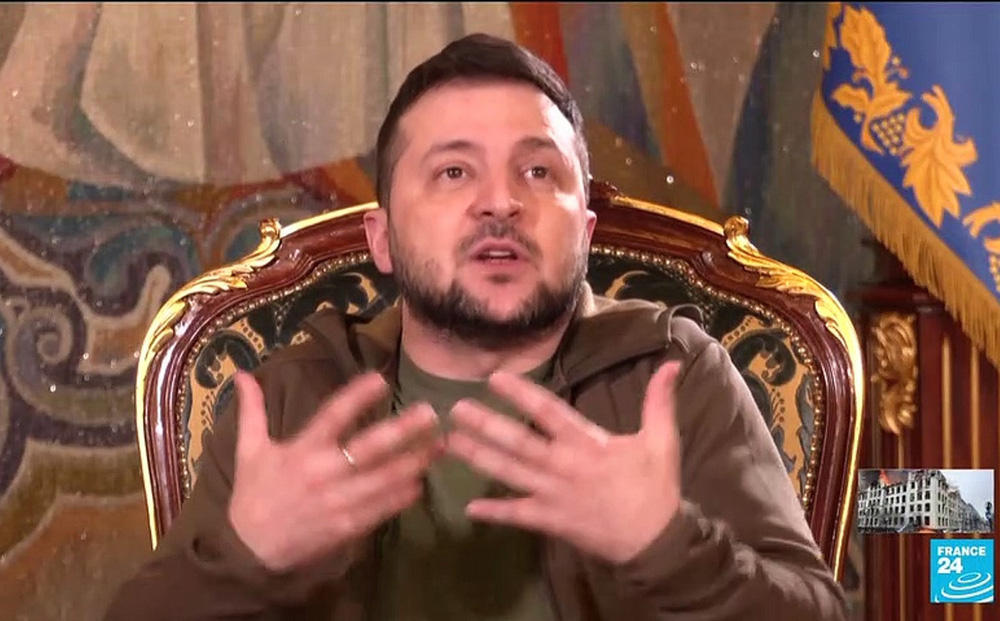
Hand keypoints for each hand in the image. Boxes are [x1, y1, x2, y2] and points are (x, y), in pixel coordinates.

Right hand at [227, 371, 440, 571]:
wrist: (249, 552)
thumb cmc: (254, 495)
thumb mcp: (249, 451)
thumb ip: (252, 412)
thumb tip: (242, 373)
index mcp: (301, 450)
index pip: (332, 416)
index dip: (357, 397)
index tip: (380, 379)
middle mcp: (323, 473)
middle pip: (369, 448)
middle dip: (402, 430)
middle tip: (430, 413)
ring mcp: (338, 502)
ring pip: (383, 479)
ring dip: (413, 462)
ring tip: (439, 445)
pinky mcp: (347, 527)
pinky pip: (381, 509)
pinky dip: (402, 496)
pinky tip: (421, 483)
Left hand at [446, 361, 681, 564]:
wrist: (657, 542)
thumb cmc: (655, 488)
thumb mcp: (662, 441)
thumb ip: (659, 401)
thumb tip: (672, 363)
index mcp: (588, 444)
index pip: (548, 411)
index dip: (521, 394)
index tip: (495, 378)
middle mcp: (564, 466)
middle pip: (519, 442)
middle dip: (486, 425)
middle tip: (456, 409)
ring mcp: (554, 495)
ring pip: (511, 473)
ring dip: (480, 458)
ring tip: (452, 443)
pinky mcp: (552, 521)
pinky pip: (518, 516)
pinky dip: (495, 512)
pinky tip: (469, 508)